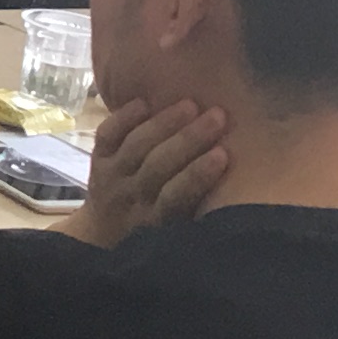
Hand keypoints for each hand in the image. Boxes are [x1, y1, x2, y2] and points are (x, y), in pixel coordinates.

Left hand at [72, 91, 229, 245]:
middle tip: (218, 116)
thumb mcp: (179, 230)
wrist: (104, 236)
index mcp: (156, 220)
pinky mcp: (96, 160)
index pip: (176, 196)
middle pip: (158, 165)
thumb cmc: (159, 229)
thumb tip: (240, 182)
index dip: (198, 174)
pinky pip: (107, 135)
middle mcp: (131, 197)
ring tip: (191, 105)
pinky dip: (124, 118)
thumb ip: (201, 209)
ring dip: (164, 123)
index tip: (223, 153)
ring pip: (135, 146)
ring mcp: (110, 178)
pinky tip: (145, 102)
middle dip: (188, 139)